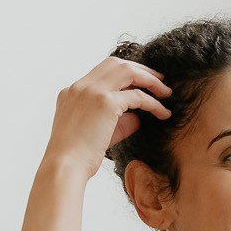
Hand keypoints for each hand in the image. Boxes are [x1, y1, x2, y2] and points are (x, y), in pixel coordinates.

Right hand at [44, 57, 172, 181]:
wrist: (64, 167)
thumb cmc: (76, 158)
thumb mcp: (95, 133)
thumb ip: (117, 121)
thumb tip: (139, 116)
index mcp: (71, 92)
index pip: (102, 72)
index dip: (124, 75)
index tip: (140, 84)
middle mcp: (80, 87)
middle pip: (116, 63)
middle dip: (141, 69)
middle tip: (159, 80)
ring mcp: (92, 91)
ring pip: (128, 71)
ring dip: (150, 80)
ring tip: (166, 92)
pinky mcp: (105, 102)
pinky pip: (137, 96)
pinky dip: (153, 102)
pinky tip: (163, 112)